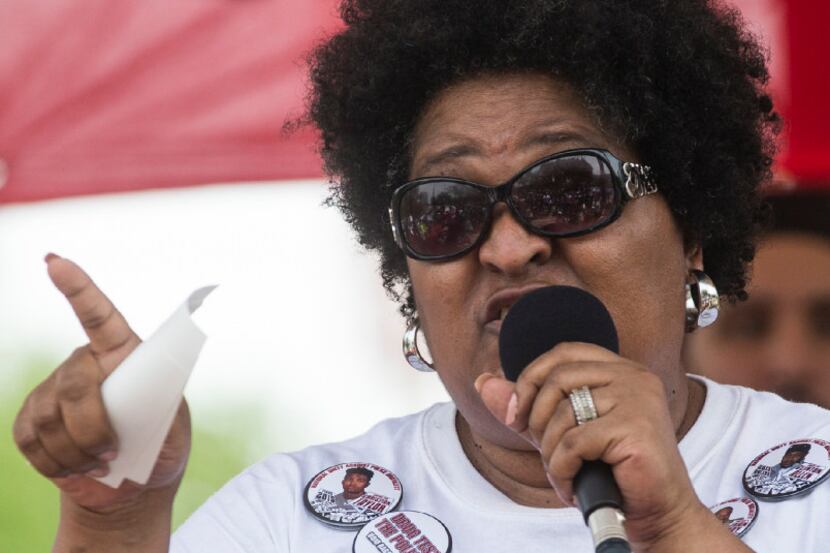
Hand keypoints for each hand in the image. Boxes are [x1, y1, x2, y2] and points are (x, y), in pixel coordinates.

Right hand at [13, 255, 190, 512]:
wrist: (131, 484)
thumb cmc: (159, 446)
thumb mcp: (174, 427)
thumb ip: (161, 409)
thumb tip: (146, 399)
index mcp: (124, 354)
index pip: (100, 315)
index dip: (78, 288)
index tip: (55, 262)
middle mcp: (85, 364)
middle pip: (74, 384)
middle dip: (92, 427)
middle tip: (112, 453)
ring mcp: (53, 389)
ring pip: (48, 417)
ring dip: (75, 452)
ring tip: (100, 465)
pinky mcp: (32, 418)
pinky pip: (29, 438)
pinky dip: (54, 462)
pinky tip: (74, 468)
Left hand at [476, 342, 715, 549]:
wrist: (657, 513)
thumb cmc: (612, 472)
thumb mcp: (561, 432)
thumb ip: (527, 407)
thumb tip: (483, 382)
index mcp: (620, 369)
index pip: (563, 353)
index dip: (531, 378)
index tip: (517, 415)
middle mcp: (633, 376)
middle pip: (557, 378)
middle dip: (536, 418)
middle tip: (542, 450)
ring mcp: (638, 399)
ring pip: (564, 412)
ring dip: (550, 451)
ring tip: (562, 473)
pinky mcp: (636, 428)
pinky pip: (574, 442)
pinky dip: (562, 469)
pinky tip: (571, 486)